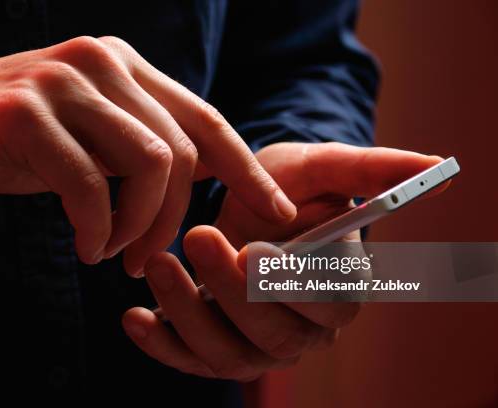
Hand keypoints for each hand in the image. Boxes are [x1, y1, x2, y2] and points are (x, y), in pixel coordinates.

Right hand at [0, 36, 296, 269]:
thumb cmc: (17, 141)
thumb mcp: (91, 139)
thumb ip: (138, 146)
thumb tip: (194, 183)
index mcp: (127, 68)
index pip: (206, 119)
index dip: (247, 169)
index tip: (277, 212)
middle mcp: (105, 63)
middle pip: (184, 151)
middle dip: (176, 219)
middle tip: (147, 260)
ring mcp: (67, 82)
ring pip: (150, 164)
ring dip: (140, 227)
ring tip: (115, 256)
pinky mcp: (29, 113)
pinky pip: (90, 184)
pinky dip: (96, 228)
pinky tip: (85, 247)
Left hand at [122, 142, 446, 379]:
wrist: (248, 204)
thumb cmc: (290, 186)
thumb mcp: (323, 167)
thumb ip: (372, 168)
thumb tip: (437, 166)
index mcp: (339, 288)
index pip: (326, 301)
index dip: (291, 283)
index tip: (253, 248)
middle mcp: (303, 328)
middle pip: (272, 332)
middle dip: (229, 291)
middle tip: (196, 237)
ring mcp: (258, 344)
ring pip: (228, 352)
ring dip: (189, 313)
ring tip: (157, 263)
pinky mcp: (215, 347)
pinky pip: (191, 360)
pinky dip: (163, 345)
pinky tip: (135, 317)